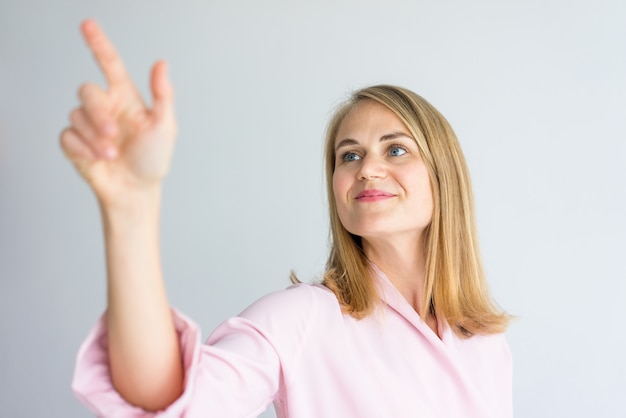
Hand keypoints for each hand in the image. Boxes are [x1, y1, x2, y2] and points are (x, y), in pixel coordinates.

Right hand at [60, 19, 176, 205]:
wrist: (136, 190)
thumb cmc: (153, 159)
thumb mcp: (165, 127)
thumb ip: (163, 95)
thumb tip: (162, 63)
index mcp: (125, 97)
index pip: (109, 63)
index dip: (98, 43)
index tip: (87, 25)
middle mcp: (105, 106)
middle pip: (87, 91)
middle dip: (98, 114)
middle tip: (114, 135)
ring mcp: (88, 125)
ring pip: (76, 116)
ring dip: (95, 138)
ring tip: (112, 155)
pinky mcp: (74, 143)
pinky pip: (67, 136)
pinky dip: (83, 149)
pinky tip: (98, 160)